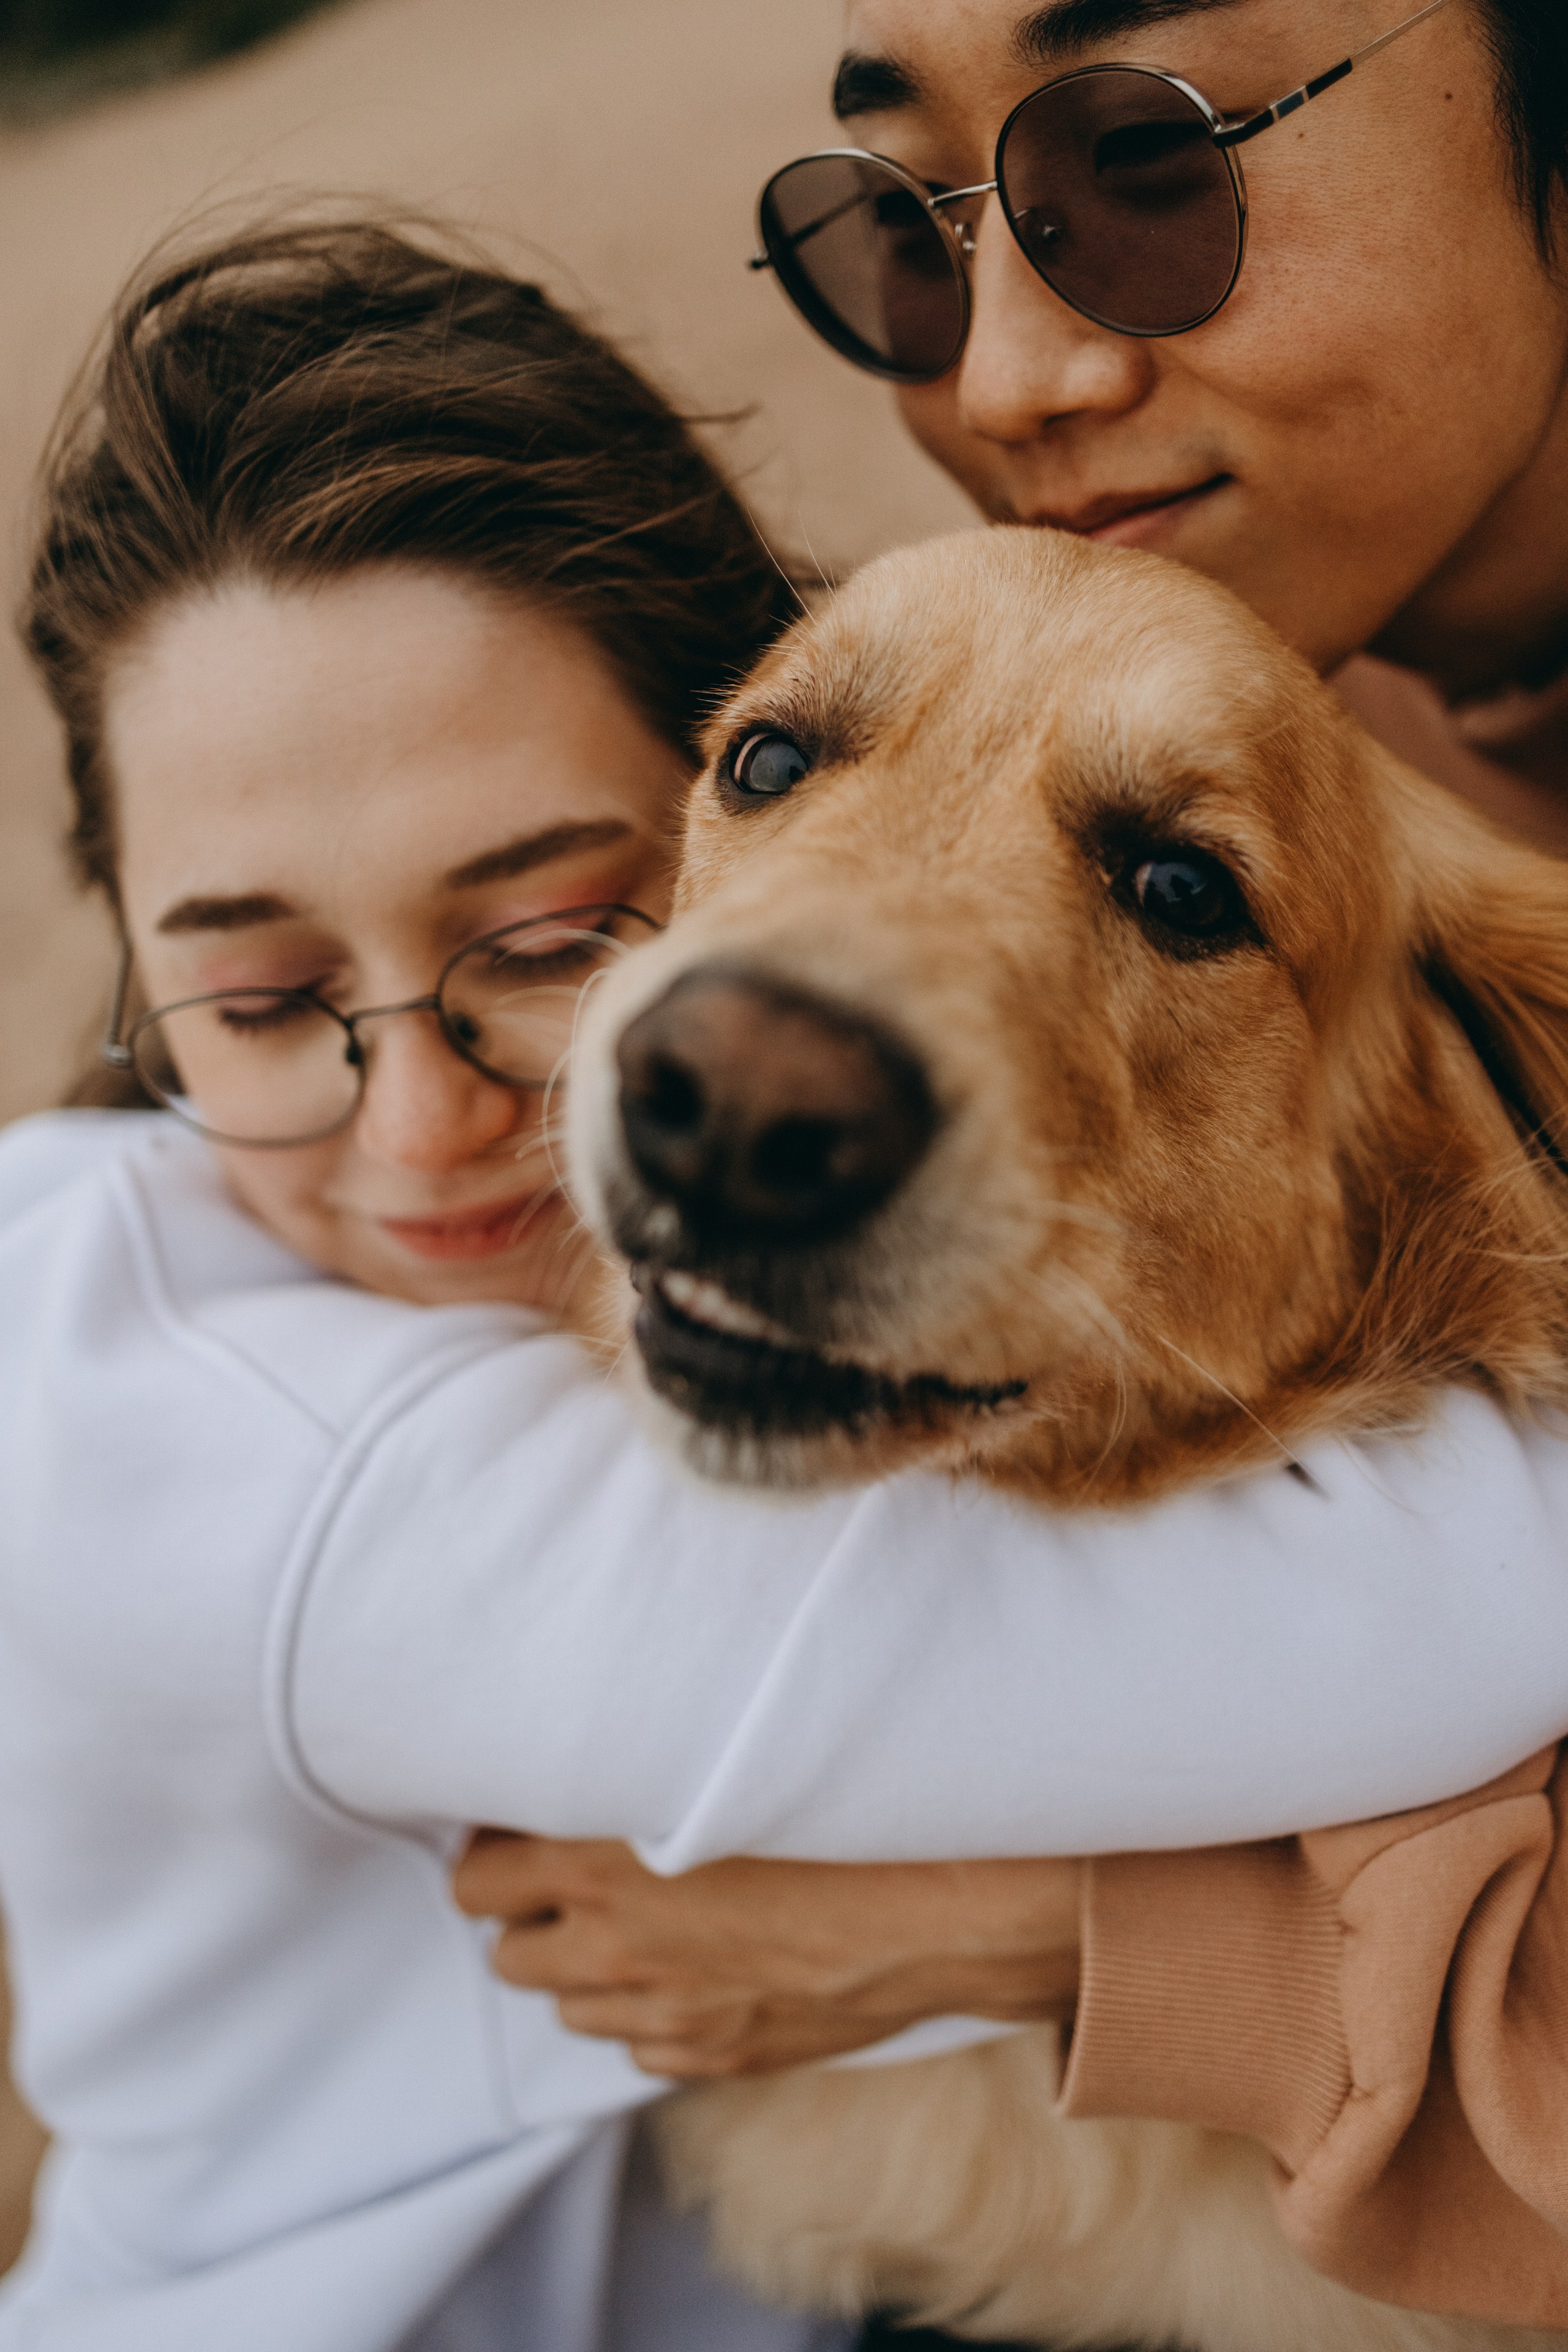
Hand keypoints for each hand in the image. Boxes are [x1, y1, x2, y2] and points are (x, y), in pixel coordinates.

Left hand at [452, 1833, 1081, 2079]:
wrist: (933, 1903)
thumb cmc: (833, 1815)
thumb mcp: (714, 1770)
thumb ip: (632, 1777)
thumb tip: (590, 1763)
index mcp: (598, 1864)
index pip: (476, 1882)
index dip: (493, 1859)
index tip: (524, 1839)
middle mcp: (615, 1945)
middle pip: (510, 1956)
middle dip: (535, 1920)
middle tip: (576, 1885)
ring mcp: (663, 2011)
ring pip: (572, 2009)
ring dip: (591, 1971)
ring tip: (643, 1925)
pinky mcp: (712, 2054)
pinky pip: (642, 2046)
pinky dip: (653, 2014)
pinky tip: (697, 1969)